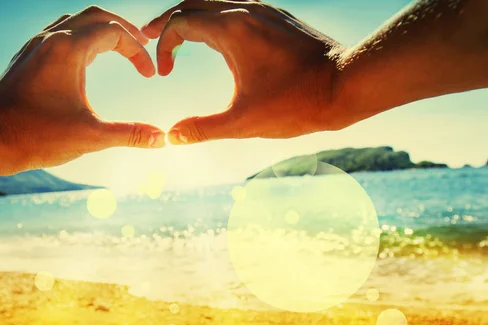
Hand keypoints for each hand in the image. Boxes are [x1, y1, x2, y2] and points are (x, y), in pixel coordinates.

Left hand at [0, 6, 164, 171]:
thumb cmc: (36, 135)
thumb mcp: (90, 136)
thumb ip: (129, 135)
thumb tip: (161, 139)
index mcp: (68, 49)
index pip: (114, 33)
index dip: (138, 52)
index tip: (150, 75)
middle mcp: (51, 39)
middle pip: (96, 15)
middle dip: (124, 29)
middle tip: (143, 44)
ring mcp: (36, 46)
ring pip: (75, 21)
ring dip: (101, 30)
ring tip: (118, 47)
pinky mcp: (27, 58)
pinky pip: (59, 34)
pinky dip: (81, 38)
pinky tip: (86, 59)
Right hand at [142, 0, 344, 144]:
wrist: (347, 85)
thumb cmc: (297, 103)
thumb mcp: (244, 122)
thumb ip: (203, 129)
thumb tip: (171, 137)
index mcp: (232, 29)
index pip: (180, 23)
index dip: (163, 45)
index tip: (163, 73)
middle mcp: (246, 10)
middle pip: (193, 3)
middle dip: (168, 20)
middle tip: (149, 35)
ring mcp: (264, 10)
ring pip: (215, 2)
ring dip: (193, 17)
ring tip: (179, 36)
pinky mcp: (278, 18)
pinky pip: (237, 8)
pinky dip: (216, 18)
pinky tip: (218, 38)